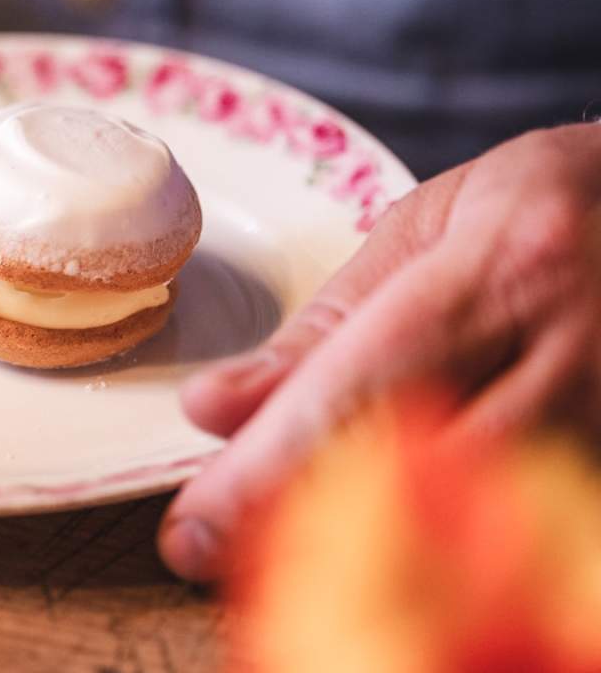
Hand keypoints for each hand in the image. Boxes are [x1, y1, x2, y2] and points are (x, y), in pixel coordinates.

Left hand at [160, 123, 600, 579]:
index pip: (363, 389)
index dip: (268, 468)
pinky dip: (441, 550)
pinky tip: (384, 547)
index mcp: (503, 268)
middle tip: (217, 546)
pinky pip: (522, 531)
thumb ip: (322, 328)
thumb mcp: (421, 231)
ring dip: (368, 545)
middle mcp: (569, 352)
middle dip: (302, 520)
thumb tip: (213, 409)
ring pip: (472, 523)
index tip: (192, 526)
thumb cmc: (535, 206)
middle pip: (416, 478)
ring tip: (281, 543)